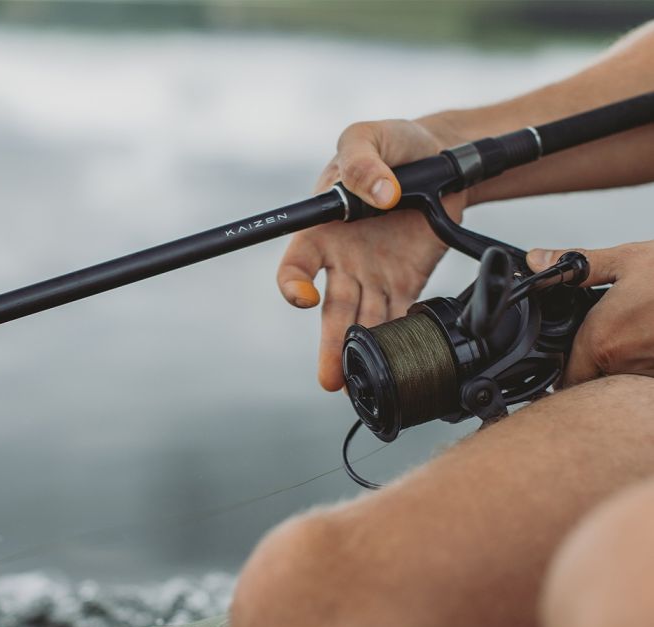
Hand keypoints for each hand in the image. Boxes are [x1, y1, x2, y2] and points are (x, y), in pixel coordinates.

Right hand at [277, 118, 468, 390]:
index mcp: (323, 229)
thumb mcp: (369, 135)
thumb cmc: (394, 143)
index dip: (291, 284)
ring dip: (362, 353)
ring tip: (361, 385)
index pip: (294, 265)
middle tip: (330, 379)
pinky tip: (398, 358)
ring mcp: (376, 275)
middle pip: (331, 310)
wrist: (440, 156)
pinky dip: (400, 337)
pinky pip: (401, 314)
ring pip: (365, 321)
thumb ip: (362, 158)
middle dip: (329, 345)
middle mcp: (344, 261)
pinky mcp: (409, 281)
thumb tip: (379, 195)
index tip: (305, 297)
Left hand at [527, 241, 653, 385]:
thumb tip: (537, 260)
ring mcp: (649, 373)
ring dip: (622, 366)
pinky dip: (645, 363)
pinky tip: (651, 337)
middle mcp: (623, 365)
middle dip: (592, 369)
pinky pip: (645, 378)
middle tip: (605, 340)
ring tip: (637, 333)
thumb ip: (574, 266)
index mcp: (601, 341)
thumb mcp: (625, 260)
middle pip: (593, 382)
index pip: (565, 378)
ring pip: (622, 382)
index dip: (562, 370)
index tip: (565, 359)